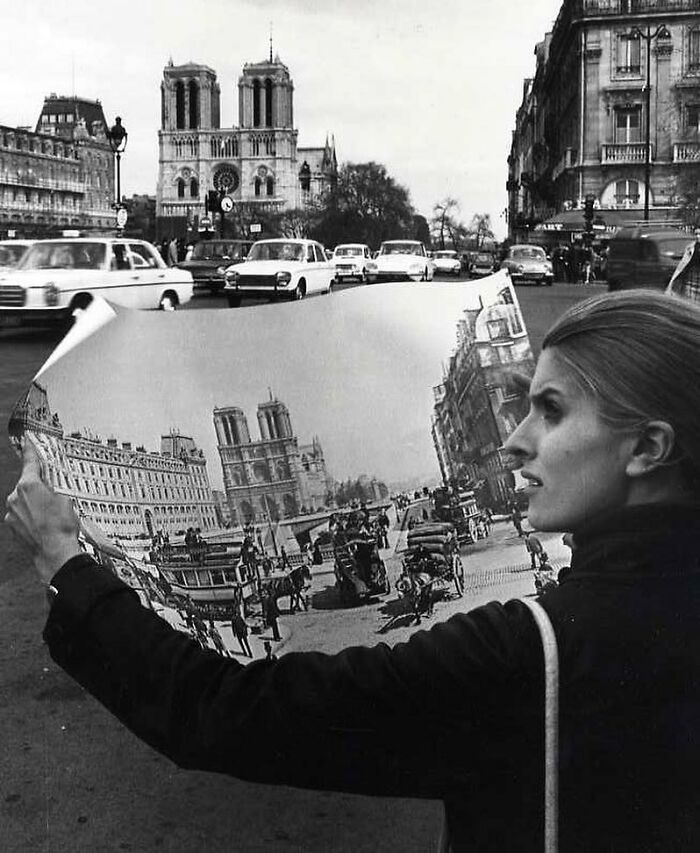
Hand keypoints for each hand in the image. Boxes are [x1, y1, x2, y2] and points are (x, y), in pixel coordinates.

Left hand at [4, 439, 81, 584]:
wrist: (55, 553)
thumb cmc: (62, 527)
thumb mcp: (66, 498)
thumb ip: (53, 486)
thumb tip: (49, 482)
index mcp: (29, 485)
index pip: (29, 463)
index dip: (30, 451)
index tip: (28, 442)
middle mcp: (15, 497)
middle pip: (26, 483)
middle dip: (38, 486)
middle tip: (54, 493)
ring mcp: (11, 513)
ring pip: (23, 500)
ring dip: (34, 503)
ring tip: (51, 514)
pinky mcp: (11, 526)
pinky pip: (21, 515)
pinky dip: (31, 516)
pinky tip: (44, 523)